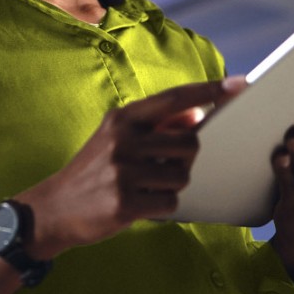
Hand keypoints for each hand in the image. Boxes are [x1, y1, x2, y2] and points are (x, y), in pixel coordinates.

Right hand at [18, 77, 246, 260]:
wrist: (53, 208)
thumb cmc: (93, 171)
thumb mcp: (117, 139)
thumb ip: (155, 127)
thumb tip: (195, 118)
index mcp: (122, 119)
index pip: (175, 99)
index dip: (209, 91)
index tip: (239, 84)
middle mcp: (123, 140)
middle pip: (189, 142)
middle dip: (186, 157)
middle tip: (162, 166)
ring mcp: (123, 172)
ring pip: (182, 175)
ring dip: (172, 185)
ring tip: (145, 187)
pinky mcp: (125, 203)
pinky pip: (170, 202)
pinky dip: (162, 206)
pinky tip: (139, 204)